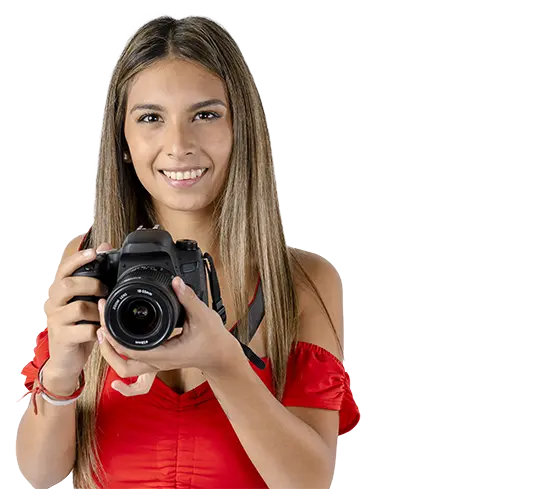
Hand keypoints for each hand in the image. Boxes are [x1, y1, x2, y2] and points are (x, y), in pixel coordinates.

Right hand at [44, 241, 113, 380]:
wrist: (67, 358)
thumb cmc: (79, 325)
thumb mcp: (86, 301)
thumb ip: (95, 278)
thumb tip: (107, 248)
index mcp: (59, 291)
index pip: (64, 269)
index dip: (78, 259)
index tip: (94, 252)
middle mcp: (53, 303)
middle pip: (67, 285)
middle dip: (91, 284)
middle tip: (105, 290)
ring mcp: (56, 321)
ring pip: (79, 307)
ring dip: (97, 310)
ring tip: (103, 315)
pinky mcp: (62, 338)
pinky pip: (85, 330)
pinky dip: (98, 329)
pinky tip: (101, 330)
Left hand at [96, 276, 243, 396]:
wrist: (221, 355)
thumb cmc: (214, 339)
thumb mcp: (203, 315)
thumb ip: (188, 298)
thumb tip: (175, 281)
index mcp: (165, 354)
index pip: (130, 350)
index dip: (113, 335)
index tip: (105, 315)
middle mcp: (158, 362)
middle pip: (122, 366)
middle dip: (106, 347)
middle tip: (99, 325)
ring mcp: (158, 363)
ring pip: (125, 369)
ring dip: (111, 353)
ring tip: (103, 332)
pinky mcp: (159, 360)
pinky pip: (134, 364)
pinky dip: (121, 354)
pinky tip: (117, 341)